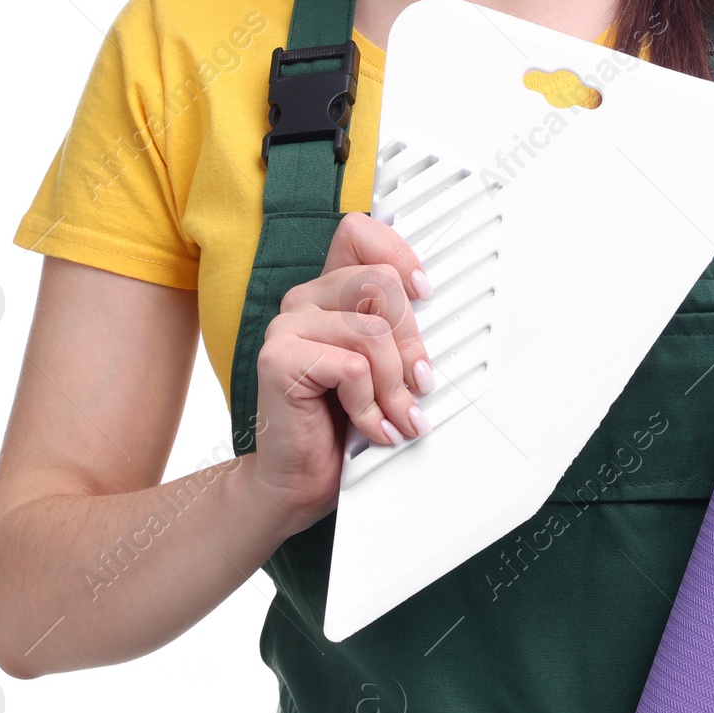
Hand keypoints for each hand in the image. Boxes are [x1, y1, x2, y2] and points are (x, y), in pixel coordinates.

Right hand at [245, 212, 434, 536]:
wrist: (300, 480)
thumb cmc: (340, 423)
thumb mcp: (382, 367)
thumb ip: (396, 330)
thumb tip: (433, 307)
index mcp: (330, 291)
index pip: (359, 232)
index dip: (399, 252)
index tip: (424, 292)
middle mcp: (305, 299)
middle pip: (381, 283)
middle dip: (412, 341)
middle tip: (418, 384)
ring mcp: (287, 327)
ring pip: (373, 330)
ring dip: (395, 384)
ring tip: (398, 416)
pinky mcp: (280, 359)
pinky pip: (354, 367)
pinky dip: (372, 405)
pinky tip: (371, 426)